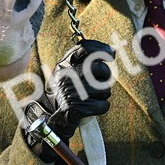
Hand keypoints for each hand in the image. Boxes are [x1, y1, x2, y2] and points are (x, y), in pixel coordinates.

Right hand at [22, 39, 114, 164]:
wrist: (52, 116)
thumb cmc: (67, 91)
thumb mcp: (69, 71)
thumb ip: (85, 59)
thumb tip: (112, 51)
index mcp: (65, 63)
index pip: (86, 48)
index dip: (102, 49)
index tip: (111, 55)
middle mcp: (67, 75)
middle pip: (101, 69)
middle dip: (106, 77)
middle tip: (100, 84)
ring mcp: (71, 91)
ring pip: (104, 89)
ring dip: (103, 95)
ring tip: (93, 97)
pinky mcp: (76, 107)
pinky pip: (103, 105)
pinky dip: (101, 107)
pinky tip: (93, 107)